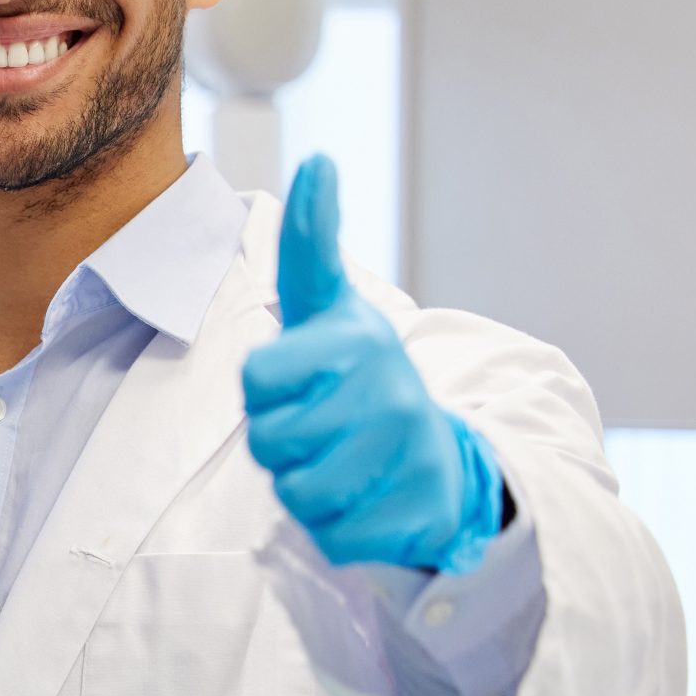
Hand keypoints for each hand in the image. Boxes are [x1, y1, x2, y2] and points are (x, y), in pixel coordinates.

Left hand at [242, 155, 502, 572]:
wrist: (439, 458)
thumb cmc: (360, 377)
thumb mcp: (329, 305)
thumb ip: (310, 241)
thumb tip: (318, 160)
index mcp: (356, 340)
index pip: (256, 380)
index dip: (265, 389)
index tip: (300, 377)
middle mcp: (389, 392)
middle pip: (270, 442)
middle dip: (283, 443)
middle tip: (324, 428)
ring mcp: (408, 454)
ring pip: (296, 493)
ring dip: (306, 487)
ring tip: (344, 462)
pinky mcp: (418, 515)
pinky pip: (331, 536)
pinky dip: (337, 528)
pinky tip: (368, 500)